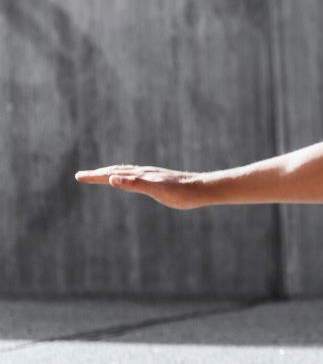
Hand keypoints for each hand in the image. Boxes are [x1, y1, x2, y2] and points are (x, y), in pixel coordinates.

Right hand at [74, 164, 204, 209]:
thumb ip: (135, 184)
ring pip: (127, 172)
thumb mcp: (157, 189)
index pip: (112, 174)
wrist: (203, 188)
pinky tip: (132, 180)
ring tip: (103, 175)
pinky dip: (127, 177)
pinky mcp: (160, 180)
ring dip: (112, 173)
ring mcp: (152, 176)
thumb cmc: (181, 192)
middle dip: (98, 174)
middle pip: (116, 171)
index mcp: (140, 175)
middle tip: (82, 176)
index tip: (79, 177)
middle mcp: (144, 173)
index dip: (95, 176)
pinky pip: (138, 177)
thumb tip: (112, 178)